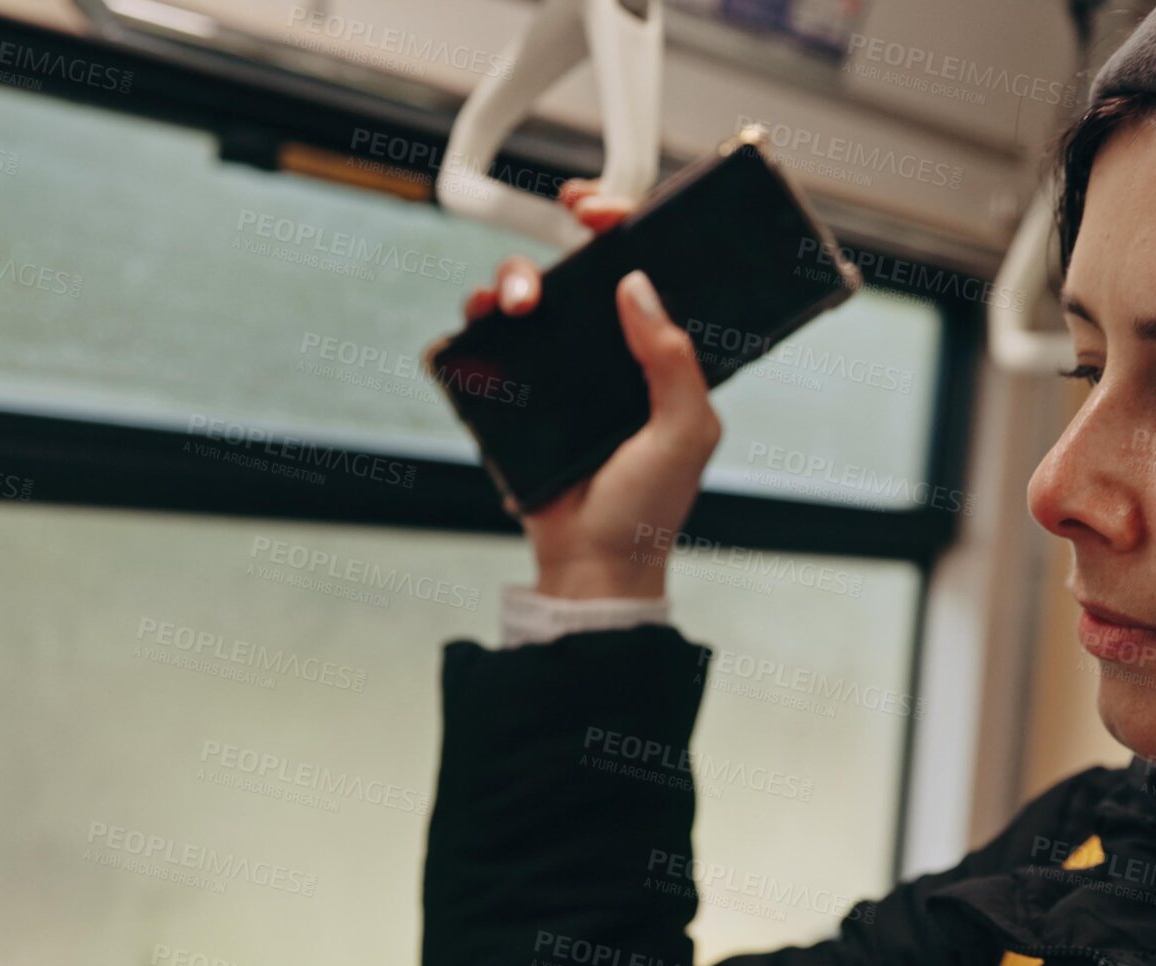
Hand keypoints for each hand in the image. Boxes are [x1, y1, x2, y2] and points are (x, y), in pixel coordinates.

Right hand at [426, 179, 721, 599]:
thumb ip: (672, 358)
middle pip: (571, 272)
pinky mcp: (511, 400)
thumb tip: (637, 285)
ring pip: (522, 300)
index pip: (639, 272)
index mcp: (654, 355)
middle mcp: (603, 354)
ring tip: (515, 305)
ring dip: (511, 281)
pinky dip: (469, 327)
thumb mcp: (686, 429)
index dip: (620, 228)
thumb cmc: (649, 504)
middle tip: (550, 256)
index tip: (597, 210)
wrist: (593, 565)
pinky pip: (482, 349)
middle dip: (554, 244)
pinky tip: (475, 325)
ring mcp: (554, 374)